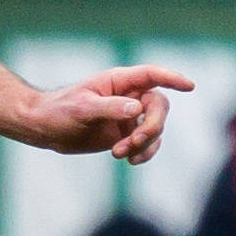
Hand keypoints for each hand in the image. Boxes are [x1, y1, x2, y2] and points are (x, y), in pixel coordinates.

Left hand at [9, 63, 192, 162]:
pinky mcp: (125, 134)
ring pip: (155, 127)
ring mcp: (128, 115)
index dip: (171, 78)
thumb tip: (137, 109)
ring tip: (120, 153)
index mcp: (117, 81)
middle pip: (159, 106)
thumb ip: (110, 108)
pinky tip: (129, 160)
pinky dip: (143, 152)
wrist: (46, 129)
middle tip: (133, 142)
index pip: (151, 75)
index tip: (189, 86)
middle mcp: (127, 96)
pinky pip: (147, 143)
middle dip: (152, 126)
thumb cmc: (60, 110)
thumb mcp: (82, 108)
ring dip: (145, 143)